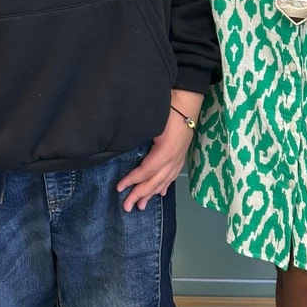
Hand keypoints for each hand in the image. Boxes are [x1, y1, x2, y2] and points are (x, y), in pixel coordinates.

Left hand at [116, 91, 201, 211]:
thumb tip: (125, 150)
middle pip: (155, 181)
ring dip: (152, 194)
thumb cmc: (168, 109)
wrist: (187, 99)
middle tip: (127, 207)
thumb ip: (140, 140)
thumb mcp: (152, 124)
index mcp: (166, 151)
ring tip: (141, 206)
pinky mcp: (182, 154)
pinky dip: (165, 185)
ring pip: (165, 180)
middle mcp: (174, 158)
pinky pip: (173, 175)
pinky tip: (161, 192)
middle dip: (140, 194)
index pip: (146, 171)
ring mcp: (180, 157)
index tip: (119, 188)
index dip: (132, 180)